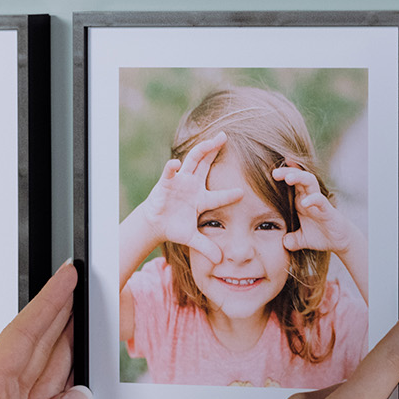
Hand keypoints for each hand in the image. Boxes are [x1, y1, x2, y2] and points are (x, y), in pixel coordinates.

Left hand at [0, 262, 91, 398]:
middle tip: (81, 289)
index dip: (48, 302)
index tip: (65, 276)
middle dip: (58, 316)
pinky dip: (65, 390)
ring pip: (43, 374)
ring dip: (65, 348)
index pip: (23, 334)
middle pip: (34, 348)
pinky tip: (78, 382)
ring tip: (85, 322)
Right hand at [137, 132, 243, 263]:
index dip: (230, 194)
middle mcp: (192, 185)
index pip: (220, 196)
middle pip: (206, 164)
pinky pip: (169, 174)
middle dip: (214, 149)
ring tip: (211, 140)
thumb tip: (219, 262)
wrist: (155, 225)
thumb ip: (206, 247)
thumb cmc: (174, 227)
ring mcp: (179, 182)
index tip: (243, 193)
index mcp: (202, 198)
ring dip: (201, 149)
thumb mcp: (192, 238)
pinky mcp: (165, 184)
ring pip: (191, 161)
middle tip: (224, 136)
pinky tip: (176, 163)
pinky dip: (171, 168)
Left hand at [271, 165, 356, 255]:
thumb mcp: (301, 239)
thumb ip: (290, 240)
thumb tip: (281, 243)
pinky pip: (320, 200)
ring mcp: (318, 202)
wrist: (340, 242)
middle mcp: (309, 198)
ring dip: (299, 177)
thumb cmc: (321, 236)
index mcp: (300, 201)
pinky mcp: (327, 210)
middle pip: (299, 177)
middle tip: (275, 173)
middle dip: (287, 172)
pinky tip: (304, 203)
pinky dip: (312, 200)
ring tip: (288, 178)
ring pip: (310, 182)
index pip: (291, 183)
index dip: (282, 174)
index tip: (270, 171)